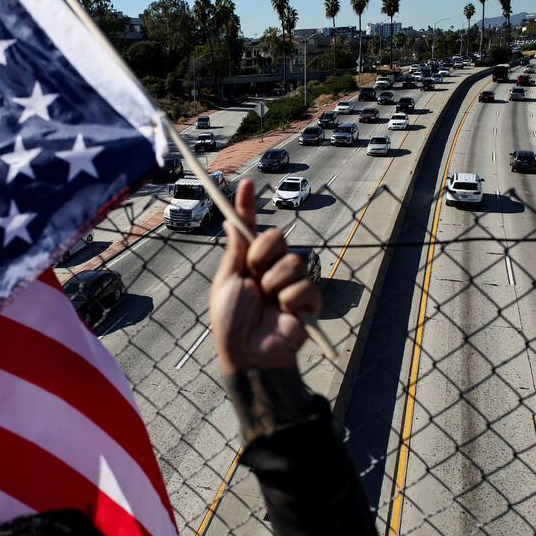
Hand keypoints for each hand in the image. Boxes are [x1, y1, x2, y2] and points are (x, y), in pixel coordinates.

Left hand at [209, 179, 320, 376]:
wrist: (248, 353)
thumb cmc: (231, 322)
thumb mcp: (227, 281)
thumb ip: (235, 251)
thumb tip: (229, 222)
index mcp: (249, 262)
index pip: (252, 227)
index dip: (248, 205)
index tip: (246, 183)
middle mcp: (271, 268)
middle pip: (278, 236)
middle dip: (263, 253)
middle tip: (254, 273)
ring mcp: (291, 283)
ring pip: (292, 260)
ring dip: (274, 282)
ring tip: (267, 301)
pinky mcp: (307, 301)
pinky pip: (304, 285)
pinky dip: (290, 300)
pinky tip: (284, 313)